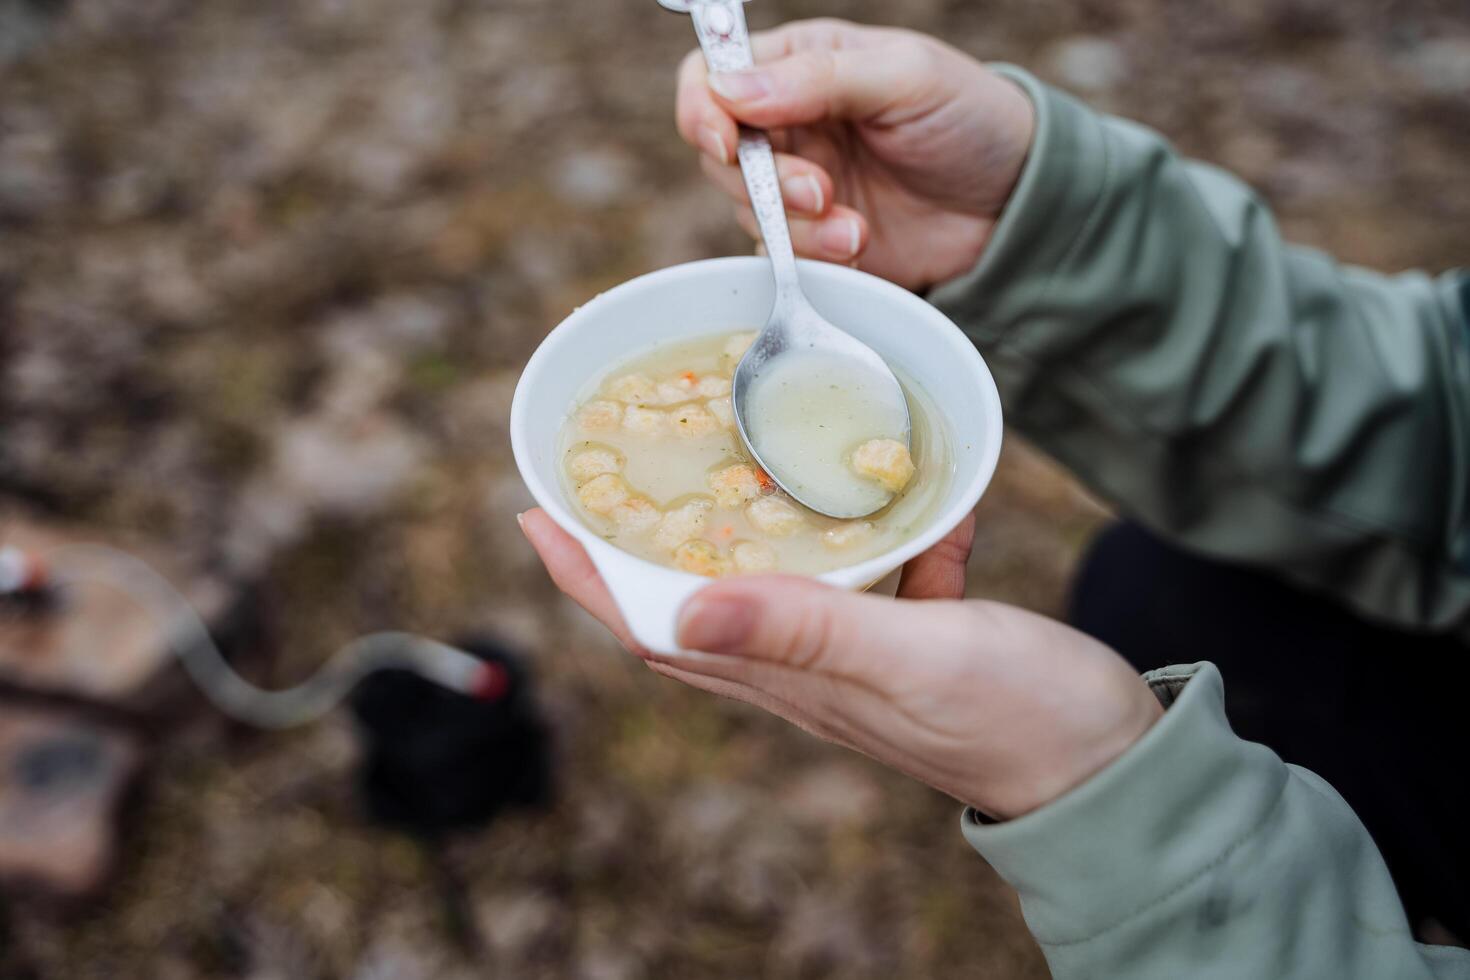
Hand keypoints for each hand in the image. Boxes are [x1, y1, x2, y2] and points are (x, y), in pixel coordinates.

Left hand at [520, 510, 1161, 819]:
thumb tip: (682, 604)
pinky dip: (872, 538)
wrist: (1110, 766)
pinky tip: (911, 502)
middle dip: (631, 553)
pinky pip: (867, 582)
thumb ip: (807, 629)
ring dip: (730, 542)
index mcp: (791, 676)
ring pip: (767, 593)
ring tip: (718, 476)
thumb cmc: (1017, 717)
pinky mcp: (911, 642)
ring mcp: (858, 659)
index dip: (590, 576)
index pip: (654, 625)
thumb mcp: (911, 659)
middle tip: (599, 482)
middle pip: (688, 609)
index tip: (539, 512)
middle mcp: (807, 671)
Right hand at [676, 19, 1035, 291]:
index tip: (727, 143)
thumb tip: (729, 89)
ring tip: (856, 227)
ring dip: (795, 226)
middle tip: (820, 192)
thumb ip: (818, 80)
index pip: (712, 76)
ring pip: (746, 210)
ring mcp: (797, 184)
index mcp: (799, 65)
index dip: (703, 109)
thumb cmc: (970, 118)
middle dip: (762, 182)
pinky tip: (861, 245)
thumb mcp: (903, 78)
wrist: (1014, 204)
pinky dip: (812, 256)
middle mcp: (787, 123)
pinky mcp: (813, 239)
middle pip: (720, 154)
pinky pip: (778, 254)